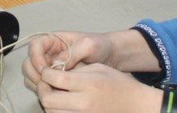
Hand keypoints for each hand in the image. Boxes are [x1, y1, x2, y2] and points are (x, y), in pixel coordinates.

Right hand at [23, 32, 117, 90]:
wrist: (111, 57)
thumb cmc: (100, 46)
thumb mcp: (89, 45)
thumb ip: (72, 52)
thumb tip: (56, 65)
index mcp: (54, 40)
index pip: (35, 45)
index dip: (36, 57)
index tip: (45, 69)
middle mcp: (49, 52)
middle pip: (29, 60)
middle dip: (34, 72)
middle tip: (45, 83)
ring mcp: (50, 65)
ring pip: (31, 73)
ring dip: (36, 82)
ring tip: (50, 89)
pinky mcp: (54, 77)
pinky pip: (40, 83)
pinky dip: (42, 88)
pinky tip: (54, 93)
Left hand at [36, 63, 160, 112]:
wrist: (134, 104)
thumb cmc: (116, 83)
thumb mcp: (97, 68)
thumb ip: (75, 70)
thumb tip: (53, 72)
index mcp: (88, 84)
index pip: (55, 78)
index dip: (45, 73)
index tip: (46, 70)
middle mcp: (84, 103)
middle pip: (48, 100)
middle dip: (42, 89)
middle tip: (44, 83)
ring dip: (47, 102)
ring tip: (52, 93)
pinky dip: (56, 111)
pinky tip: (60, 103)